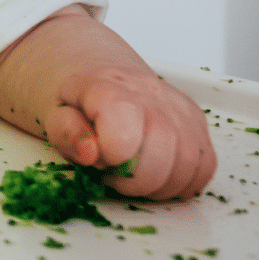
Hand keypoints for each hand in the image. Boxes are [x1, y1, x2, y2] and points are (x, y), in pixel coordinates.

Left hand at [43, 66, 215, 199]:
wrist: (99, 73)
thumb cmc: (77, 100)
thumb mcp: (54, 113)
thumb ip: (66, 133)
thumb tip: (90, 153)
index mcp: (111, 89)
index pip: (124, 136)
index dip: (109, 158)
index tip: (97, 156)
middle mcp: (153, 95)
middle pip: (160, 160)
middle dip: (131, 182)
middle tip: (111, 171)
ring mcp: (180, 108)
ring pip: (187, 168)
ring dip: (156, 185)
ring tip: (131, 172)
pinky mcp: (197, 121)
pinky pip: (204, 168)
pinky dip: (180, 182)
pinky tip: (155, 173)